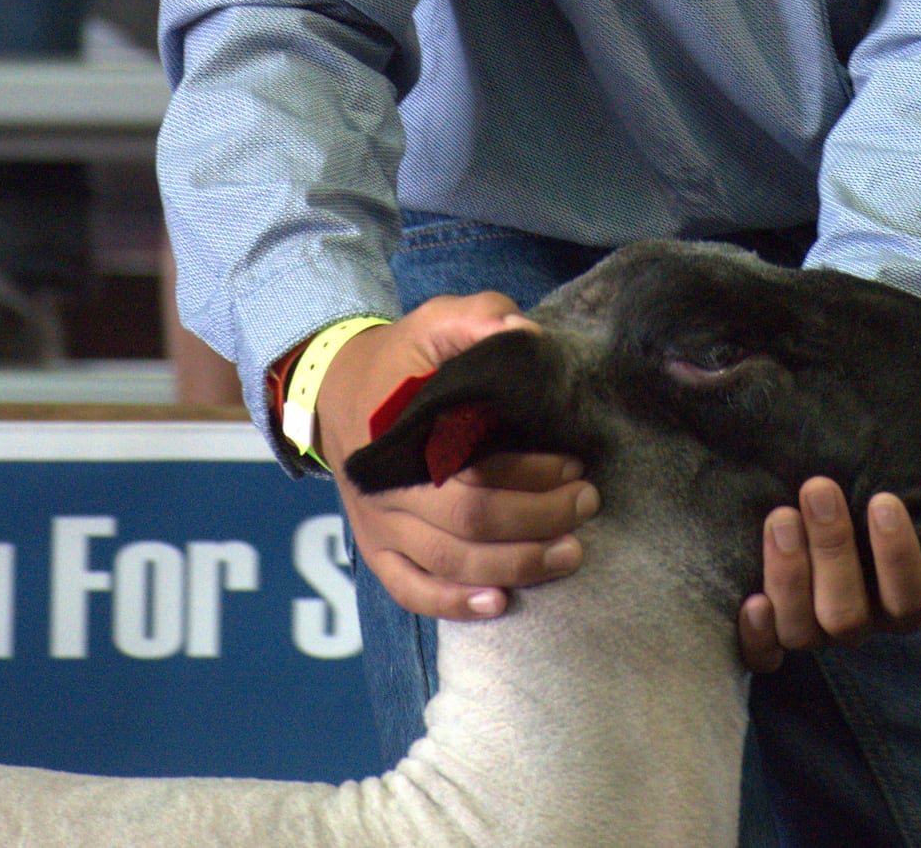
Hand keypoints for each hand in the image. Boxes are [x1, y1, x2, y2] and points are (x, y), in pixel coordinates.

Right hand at [316, 293, 600, 621]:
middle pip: (468, 521)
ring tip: (570, 553)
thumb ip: (478, 317)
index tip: (575, 464)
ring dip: (515, 565)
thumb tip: (524, 333)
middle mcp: (387, 484)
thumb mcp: (434, 322)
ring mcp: (377, 524)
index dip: (529, 474)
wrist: (333, 392)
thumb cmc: (399, 360)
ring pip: (448, 562)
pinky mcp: (374, 550)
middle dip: (537, 519)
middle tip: (587, 503)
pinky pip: (410, 591)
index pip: (472, 466)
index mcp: (403, 429)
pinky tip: (499, 603)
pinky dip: (454, 604)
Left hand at [737, 476, 920, 671]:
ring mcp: (813, 628)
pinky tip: (753, 602)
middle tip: (818, 488)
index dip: (898, 557)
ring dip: (791, 576)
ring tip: (781, 517)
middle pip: (848, 615)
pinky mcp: (772, 629)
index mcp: (901, 602)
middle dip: (832, 549)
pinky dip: (756, 636)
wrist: (831, 496)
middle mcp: (858, 621)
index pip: (909, 599)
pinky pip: (764, 655)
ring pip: (803, 631)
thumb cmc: (888, 504)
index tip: (883, 500)